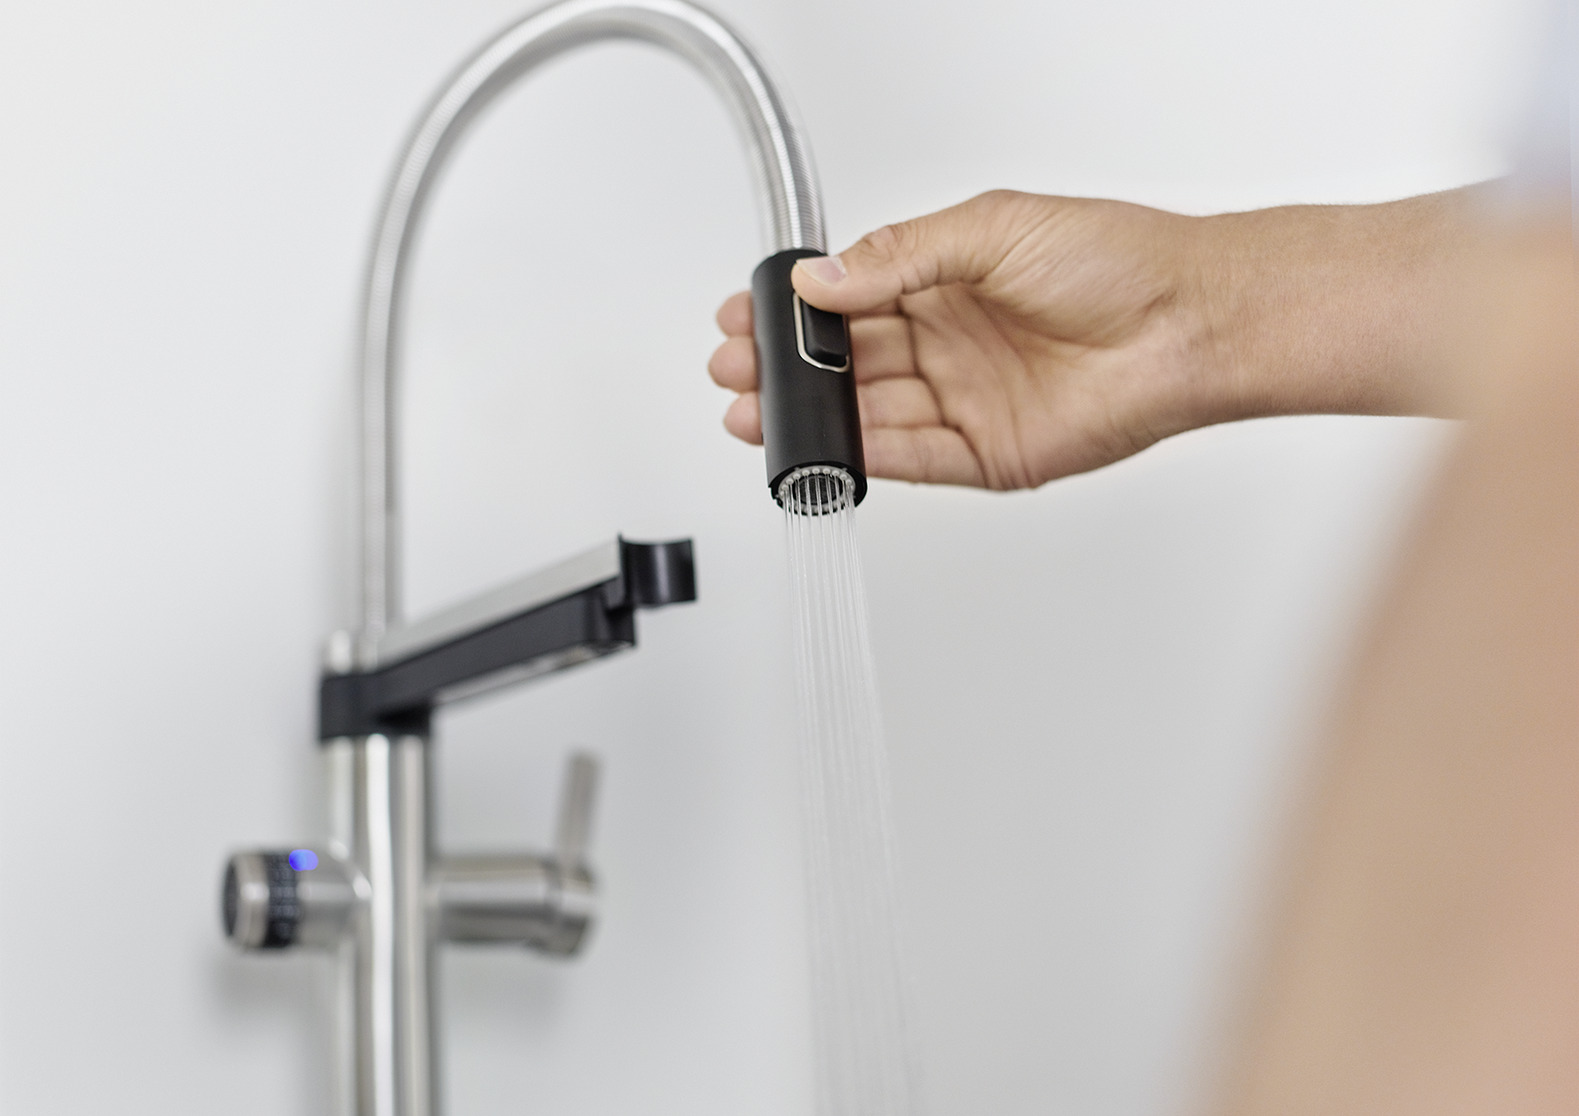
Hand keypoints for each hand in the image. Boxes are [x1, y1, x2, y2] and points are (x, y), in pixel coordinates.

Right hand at [708, 189, 1472, 489]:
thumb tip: (825, 276)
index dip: (798, 311)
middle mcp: (951, 344)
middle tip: (737, 364)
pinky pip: (909, 458)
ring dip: (809, 414)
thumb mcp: (991, 230)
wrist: (1188, 323)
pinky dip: (859, 453)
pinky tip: (818, 442)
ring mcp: (965, 401)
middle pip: (848, 362)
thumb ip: (900, 256)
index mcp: (946, 282)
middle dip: (786, 366)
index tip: (749, 313)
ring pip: (867, 413)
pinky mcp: (986, 456)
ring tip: (754, 408)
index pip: (851, 300)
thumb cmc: (1118, 263)